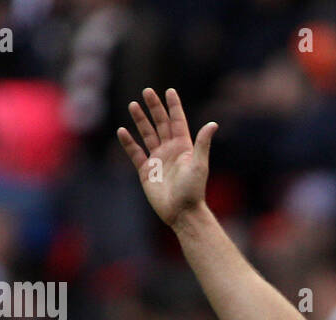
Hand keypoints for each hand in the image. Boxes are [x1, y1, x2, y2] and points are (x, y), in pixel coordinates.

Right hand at [117, 88, 217, 228]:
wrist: (182, 212)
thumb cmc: (194, 190)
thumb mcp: (199, 164)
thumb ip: (202, 143)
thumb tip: (213, 124)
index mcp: (184, 147)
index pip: (177, 121)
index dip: (173, 106)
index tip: (169, 91)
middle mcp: (170, 150)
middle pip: (161, 124)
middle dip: (154, 108)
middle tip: (147, 91)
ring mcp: (158, 159)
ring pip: (147, 135)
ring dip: (140, 120)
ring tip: (133, 105)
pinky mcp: (146, 171)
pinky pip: (135, 153)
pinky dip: (129, 143)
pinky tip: (122, 131)